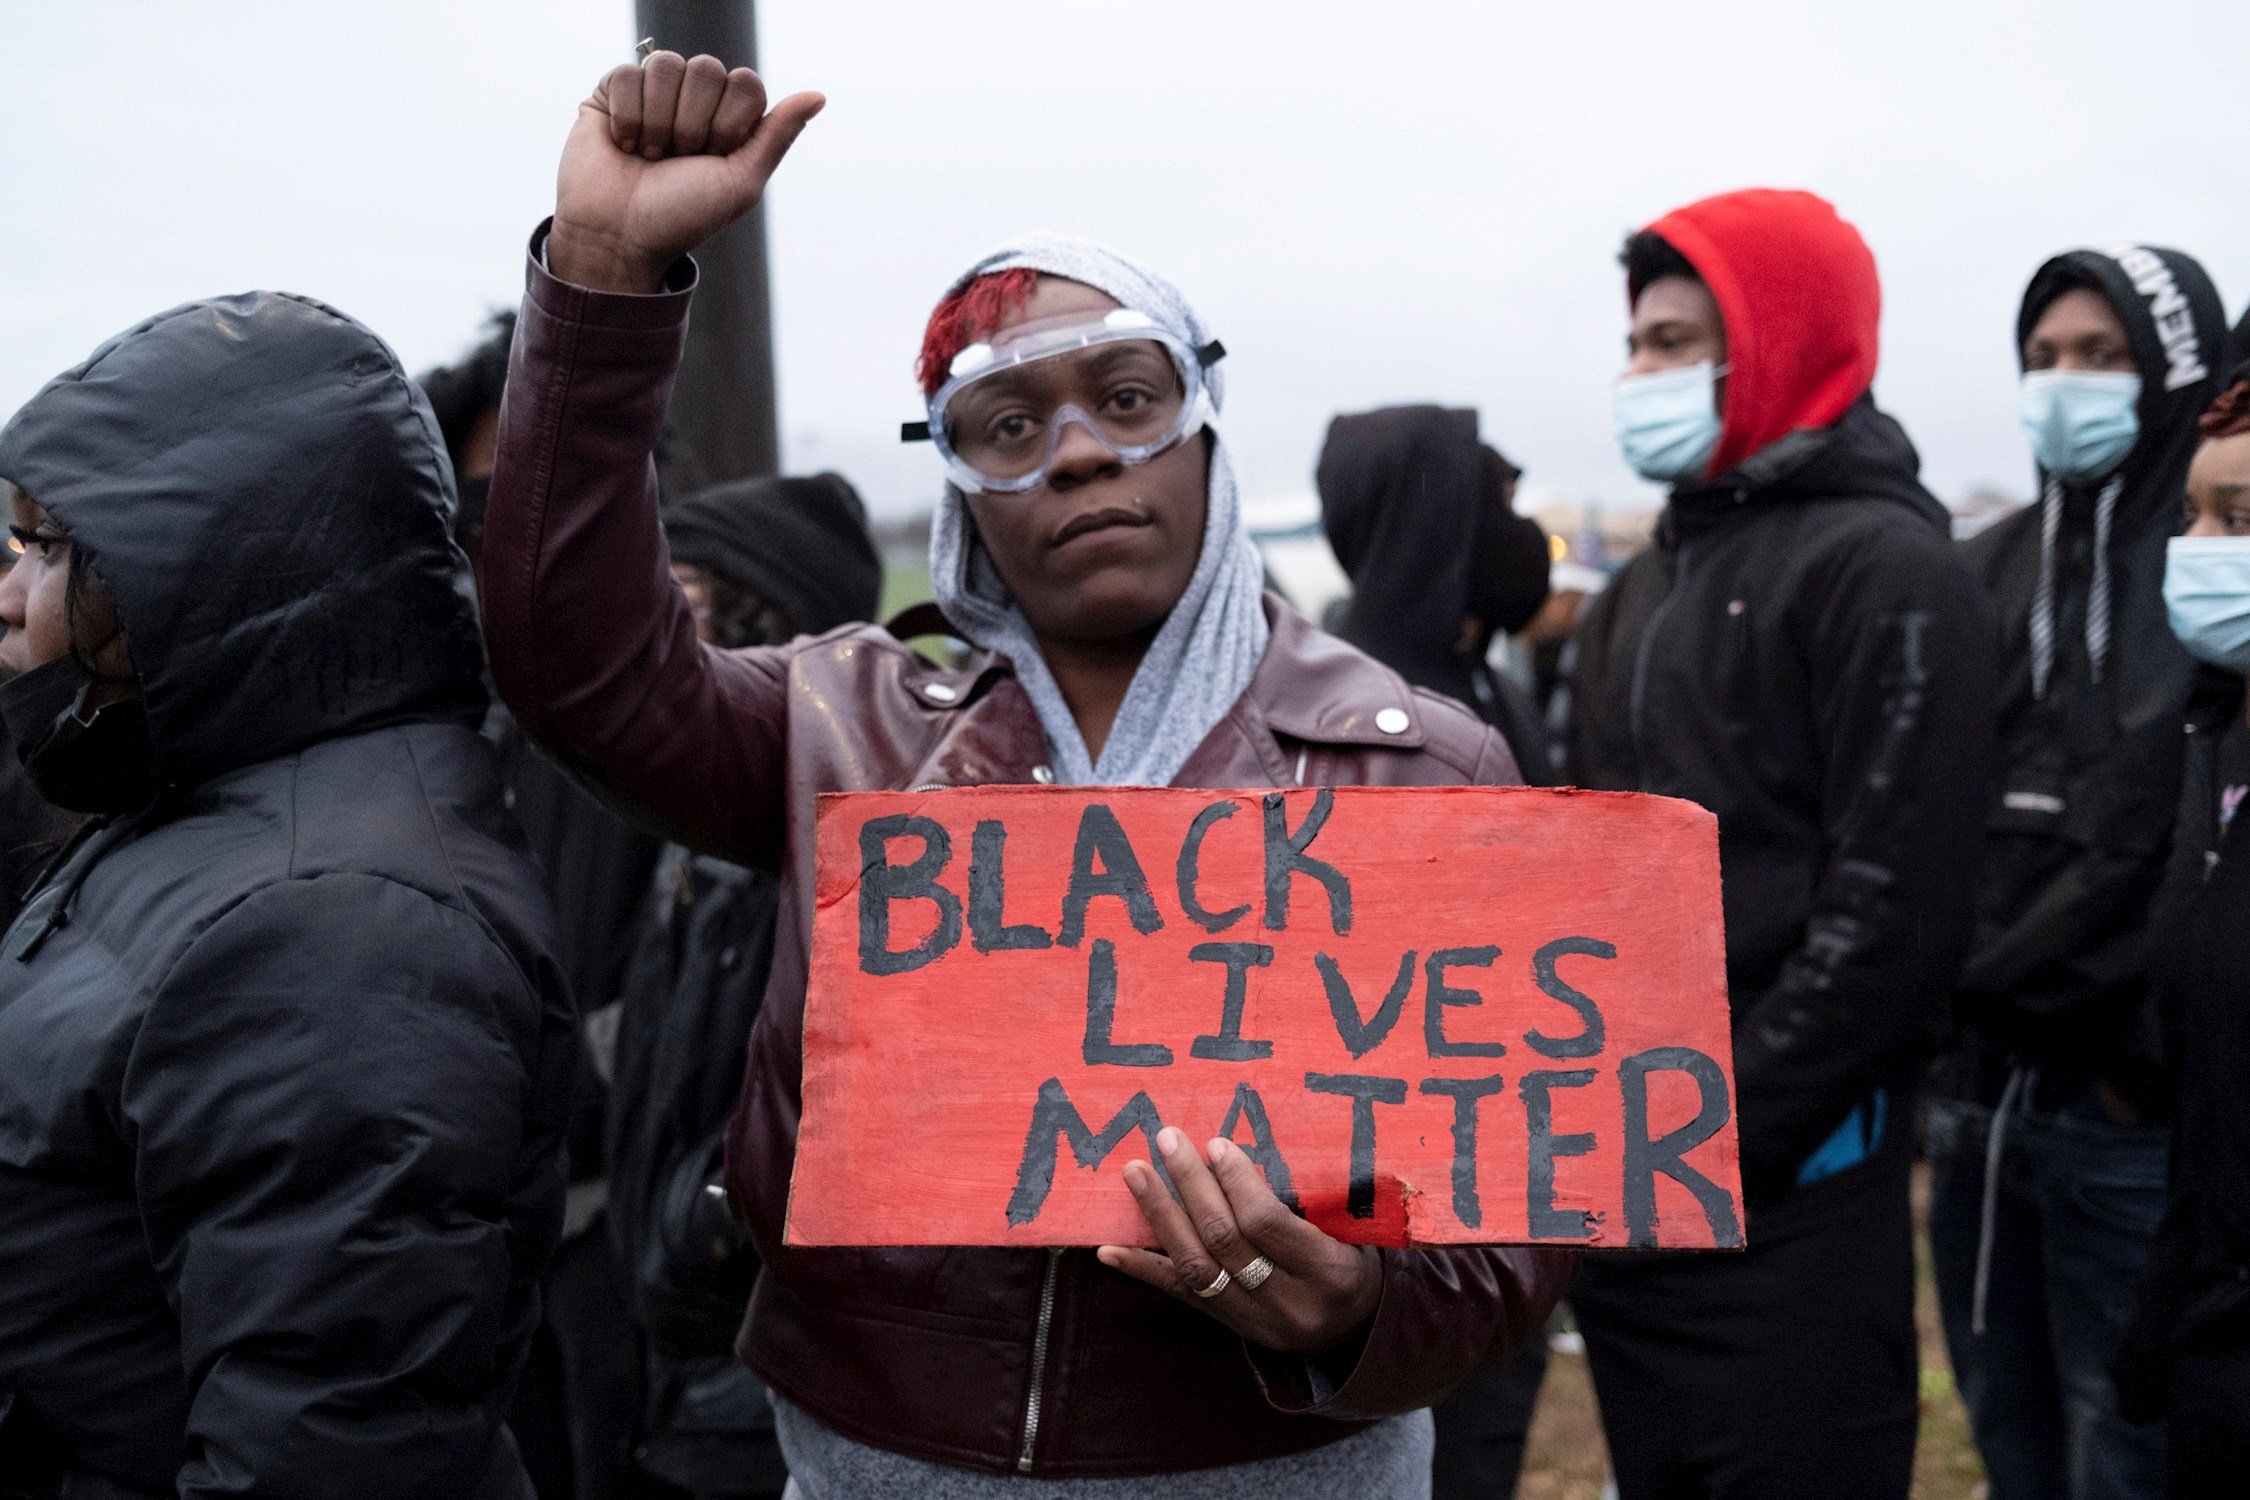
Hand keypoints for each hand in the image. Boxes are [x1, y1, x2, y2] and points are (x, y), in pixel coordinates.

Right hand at [550, 51, 823, 293]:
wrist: (621, 237)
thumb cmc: (684, 216)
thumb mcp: (741, 181)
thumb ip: (778, 135)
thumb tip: (818, 95)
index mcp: (729, 116)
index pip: (746, 83)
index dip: (730, 123)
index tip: (714, 158)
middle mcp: (693, 98)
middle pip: (708, 68)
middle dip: (693, 124)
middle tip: (679, 159)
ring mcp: (654, 91)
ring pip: (666, 65)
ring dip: (659, 123)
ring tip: (650, 155)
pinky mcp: (612, 91)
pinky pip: (628, 75)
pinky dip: (628, 118)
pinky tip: (624, 144)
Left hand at [1098, 1128, 1382, 1356]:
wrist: (1354, 1330)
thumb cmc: (1353, 1259)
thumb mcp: (1352, 1231)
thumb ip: (1305, 1202)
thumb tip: (1236, 1152)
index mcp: (1328, 1273)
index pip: (1268, 1224)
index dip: (1237, 1182)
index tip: (1217, 1144)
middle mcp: (1288, 1304)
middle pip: (1225, 1241)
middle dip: (1191, 1185)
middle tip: (1169, 1140)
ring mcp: (1255, 1322)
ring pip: (1196, 1268)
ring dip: (1161, 1216)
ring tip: (1136, 1173)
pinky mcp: (1228, 1327)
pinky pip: (1180, 1296)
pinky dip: (1141, 1269)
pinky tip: (1107, 1249)